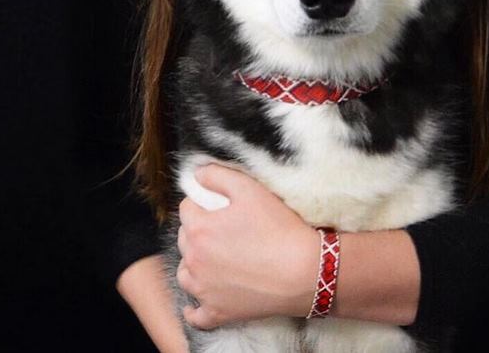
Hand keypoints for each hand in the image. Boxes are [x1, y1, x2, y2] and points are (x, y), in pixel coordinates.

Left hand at [176, 164, 318, 329]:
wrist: (303, 271)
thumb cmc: (278, 227)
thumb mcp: (249, 188)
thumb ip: (218, 176)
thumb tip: (197, 175)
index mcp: (199, 229)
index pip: (187, 208)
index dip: (203, 203)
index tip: (220, 207)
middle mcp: (194, 261)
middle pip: (185, 239)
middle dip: (198, 231)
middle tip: (224, 229)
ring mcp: (204, 291)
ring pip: (185, 273)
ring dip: (194, 263)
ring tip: (216, 258)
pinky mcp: (217, 313)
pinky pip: (195, 314)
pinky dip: (195, 306)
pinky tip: (201, 299)